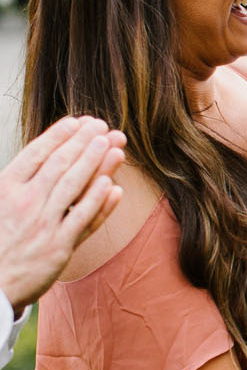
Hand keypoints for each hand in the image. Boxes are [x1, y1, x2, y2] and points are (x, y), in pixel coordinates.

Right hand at [0, 117, 126, 310]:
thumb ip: (16, 182)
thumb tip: (42, 157)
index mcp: (5, 188)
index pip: (37, 153)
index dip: (60, 135)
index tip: (77, 122)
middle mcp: (25, 203)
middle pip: (61, 164)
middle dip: (84, 142)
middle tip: (102, 126)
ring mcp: (44, 225)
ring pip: (76, 186)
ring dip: (97, 162)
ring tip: (112, 144)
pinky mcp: (59, 247)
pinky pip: (85, 218)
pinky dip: (100, 200)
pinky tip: (113, 184)